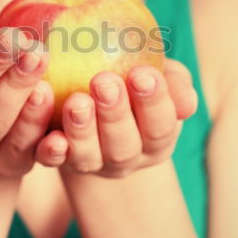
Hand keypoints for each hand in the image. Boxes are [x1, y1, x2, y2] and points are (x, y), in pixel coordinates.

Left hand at [33, 59, 198, 178]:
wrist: (95, 101)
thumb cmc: (134, 80)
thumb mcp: (162, 77)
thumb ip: (175, 83)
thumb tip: (187, 102)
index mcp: (155, 138)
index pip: (160, 126)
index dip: (154, 103)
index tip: (142, 73)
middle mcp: (125, 157)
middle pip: (123, 146)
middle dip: (115, 114)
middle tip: (104, 82)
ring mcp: (90, 163)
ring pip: (87, 156)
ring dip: (81, 130)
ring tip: (76, 101)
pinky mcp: (58, 160)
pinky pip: (52, 160)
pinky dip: (51, 150)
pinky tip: (50, 135)